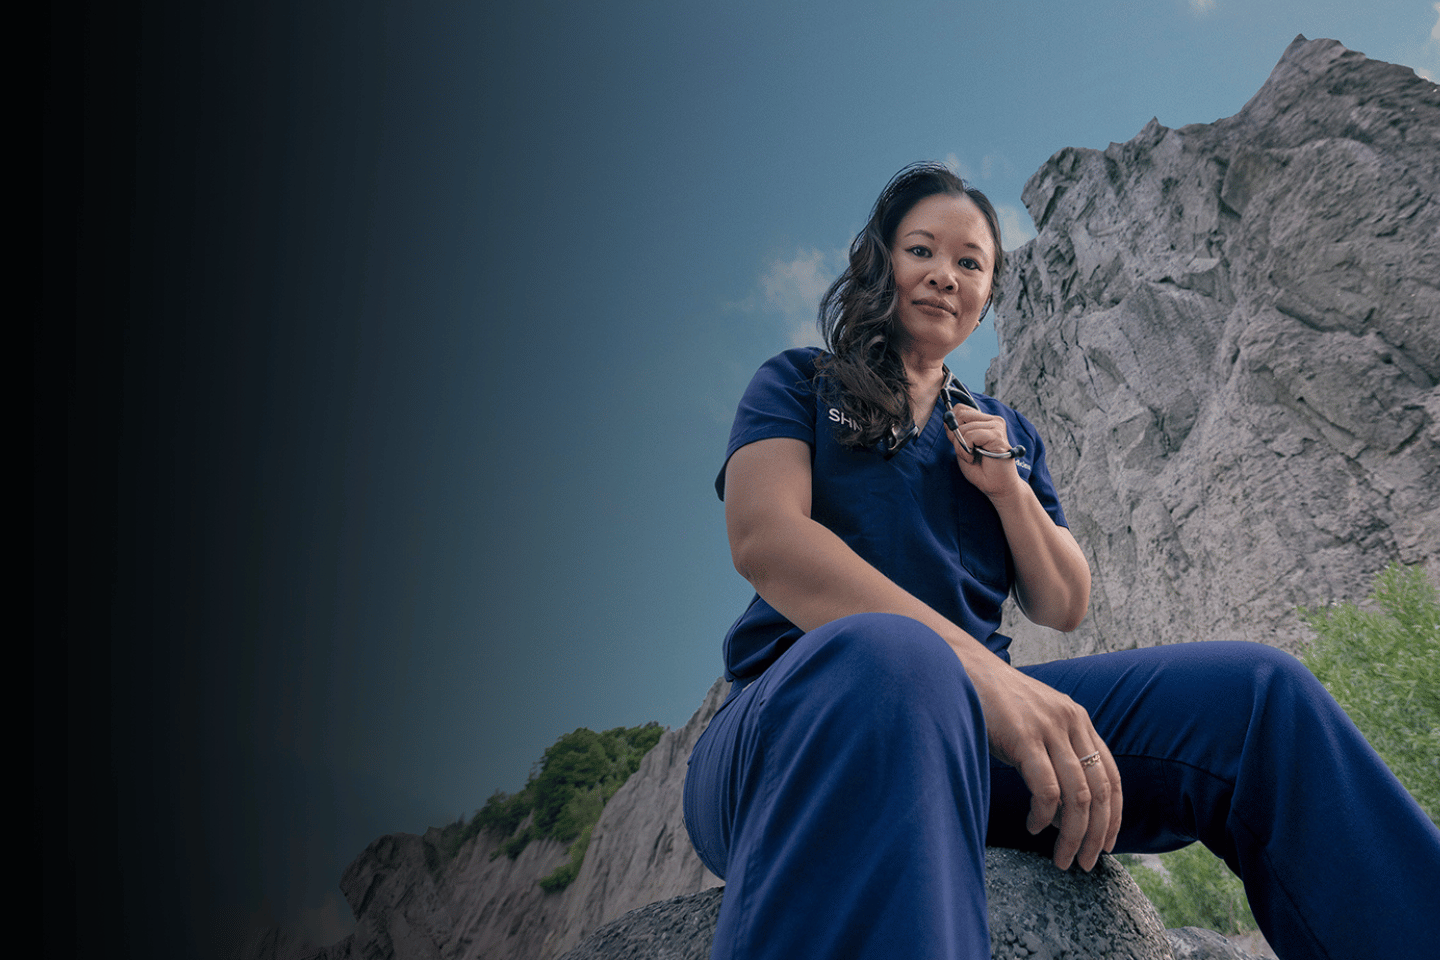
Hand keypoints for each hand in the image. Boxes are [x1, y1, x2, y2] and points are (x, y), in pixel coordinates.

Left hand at [946, 404, 1022, 497]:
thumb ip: (956, 432)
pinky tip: (973, 457)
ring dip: (961, 447)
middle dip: (955, 434)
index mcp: (985, 420)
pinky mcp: (997, 436)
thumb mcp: (962, 446)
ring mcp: (997, 427)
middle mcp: (993, 420)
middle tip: (964, 449)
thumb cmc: (981, 469)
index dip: (952, 424)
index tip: (957, 441)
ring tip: (972, 456)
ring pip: (964, 428)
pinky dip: (966, 450)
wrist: (997, 486)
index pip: (961, 408)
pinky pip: (970, 436)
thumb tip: (947, 418)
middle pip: (960, 414)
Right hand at [967, 659, 1122, 870]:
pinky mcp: (1023, 737)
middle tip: (1084, 863)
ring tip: (1060, 857)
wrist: (961, 670)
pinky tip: (1033, 826)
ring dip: (1071, 835)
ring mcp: (1048, 728)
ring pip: (1077, 796)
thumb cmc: (993, 705)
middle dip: (1096, 834)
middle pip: (1099, 791)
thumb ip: (1056, 754)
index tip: (1107, 844)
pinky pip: (1046, 789)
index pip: (1111, 776)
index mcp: (1078, 720)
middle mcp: (1071, 722)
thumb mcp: (1035, 723)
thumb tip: (1067, 811)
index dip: (1113, 816)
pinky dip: (1043, 816)